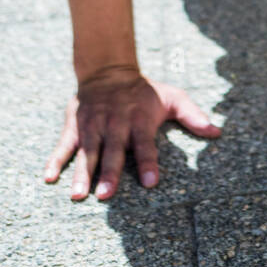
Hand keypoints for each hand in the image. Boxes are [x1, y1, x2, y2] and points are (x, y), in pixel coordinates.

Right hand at [43, 65, 221, 199]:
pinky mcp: (75, 125)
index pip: (145, 144)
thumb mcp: (172, 97)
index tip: (150, 183)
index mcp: (139, 120)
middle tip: (106, 197)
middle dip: (109, 174)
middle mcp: (115, 123)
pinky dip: (55, 159)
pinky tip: (49, 177)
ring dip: (82, 173)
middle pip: (112, 151)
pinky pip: (64, 144)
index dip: (147, 163)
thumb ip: (193, 115)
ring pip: (87, 152)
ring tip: (77, 195)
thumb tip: (217, 131)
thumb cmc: (144, 92)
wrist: (109, 69)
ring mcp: (93, 125)